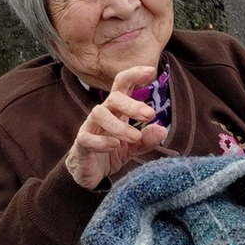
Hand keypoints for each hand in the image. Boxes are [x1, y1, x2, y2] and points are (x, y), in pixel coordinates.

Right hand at [63, 65, 167, 189]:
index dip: (134, 74)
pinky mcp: (81, 144)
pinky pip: (87, 137)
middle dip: (131, 104)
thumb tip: (162, 130)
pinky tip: (114, 145)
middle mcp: (102, 114)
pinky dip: (101, 141)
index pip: (122, 84)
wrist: (89, 173)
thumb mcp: (133, 147)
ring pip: (99, 114)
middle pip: (113, 98)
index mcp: (116, 109)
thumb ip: (146, 140)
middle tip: (150, 114)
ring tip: (135, 136)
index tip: (151, 71)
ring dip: (119, 125)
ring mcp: (90, 127)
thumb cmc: (111, 152)